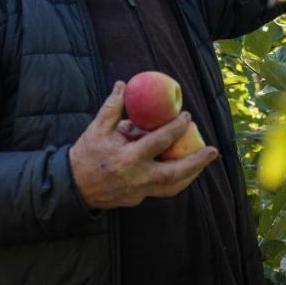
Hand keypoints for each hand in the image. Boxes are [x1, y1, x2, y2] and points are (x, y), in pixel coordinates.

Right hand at [68, 81, 218, 209]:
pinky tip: (183, 169)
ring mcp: (139, 192)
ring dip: (191, 174)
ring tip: (204, 161)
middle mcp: (137, 178)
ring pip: (172, 187)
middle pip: (175, 174)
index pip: (159, 142)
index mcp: (128, 159)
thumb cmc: (86, 155)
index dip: (175, 128)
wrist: (72, 187)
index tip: (187, 116)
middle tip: (213, 151)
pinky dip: (175, 180)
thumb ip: (112, 107)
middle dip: (197, 162)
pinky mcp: (138, 200)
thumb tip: (123, 85)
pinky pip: (161, 189)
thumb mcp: (96, 129)